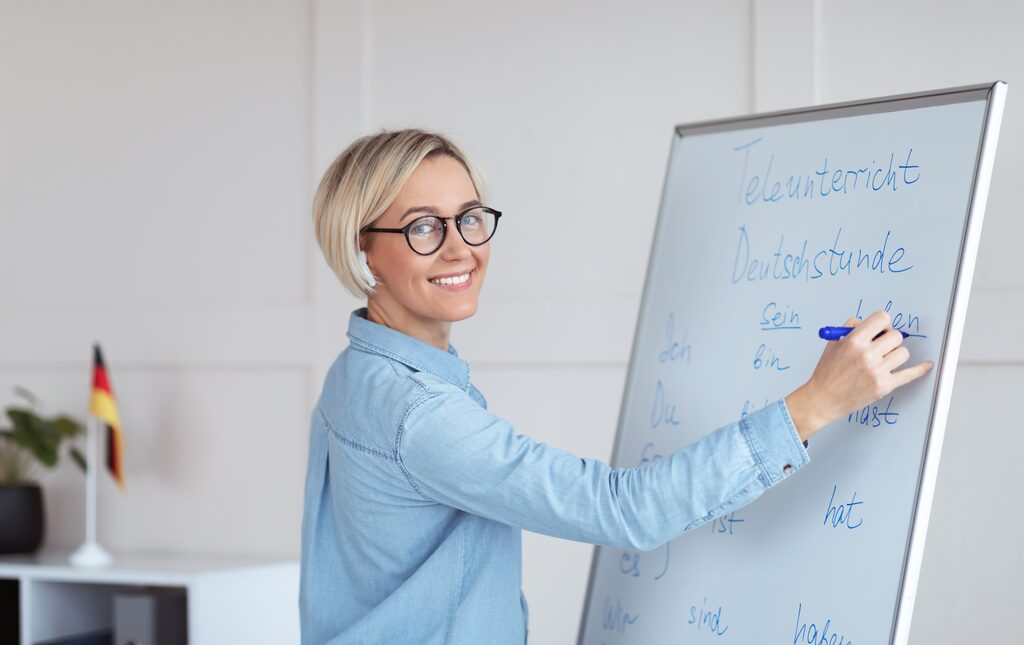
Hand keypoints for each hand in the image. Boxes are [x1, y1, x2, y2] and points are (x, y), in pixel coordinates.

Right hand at [784, 310, 933, 440]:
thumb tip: (872, 323)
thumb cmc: (827, 372)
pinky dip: (920, 369)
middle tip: (881, 345)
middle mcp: (867, 355)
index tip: (880, 329)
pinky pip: (909, 374)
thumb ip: (852, 328)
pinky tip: (927, 365)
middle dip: (889, 339)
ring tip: (884, 359)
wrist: (823, 399)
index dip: (882, 323)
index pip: (882, 319)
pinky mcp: (885, 386)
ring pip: (903, 353)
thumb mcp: (833, 343)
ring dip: (895, 354)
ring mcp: (878, 372)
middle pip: (896, 336)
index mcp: (854, 341)